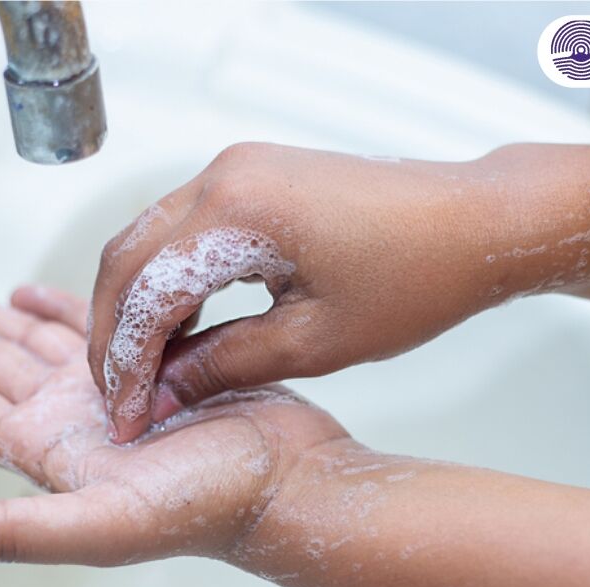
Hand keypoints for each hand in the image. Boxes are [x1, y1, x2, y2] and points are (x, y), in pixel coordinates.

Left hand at [0, 282, 350, 581]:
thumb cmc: (209, 507)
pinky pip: (92, 326)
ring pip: (32, 341)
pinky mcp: (154, 362)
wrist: (290, 480)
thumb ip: (9, 534)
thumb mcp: (101, 523)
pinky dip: (58, 305)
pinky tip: (32, 292)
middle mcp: (71, 418)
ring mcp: (110, 390)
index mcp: (48, 448)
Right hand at [88, 142, 514, 442]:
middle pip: (127, 258)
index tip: (126, 415)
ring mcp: (235, 169)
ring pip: (147, 241)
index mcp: (237, 211)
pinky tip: (178, 331)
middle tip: (119, 397)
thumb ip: (225, 365)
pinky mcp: (251, 177)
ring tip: (143, 373)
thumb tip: (162, 393)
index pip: (145, 292)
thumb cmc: (417, 276)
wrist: (476, 222)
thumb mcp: (315, 342)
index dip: (126, 362)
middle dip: (113, 333)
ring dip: (136, 306)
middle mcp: (224, 175)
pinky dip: (167, 281)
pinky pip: (181, 230)